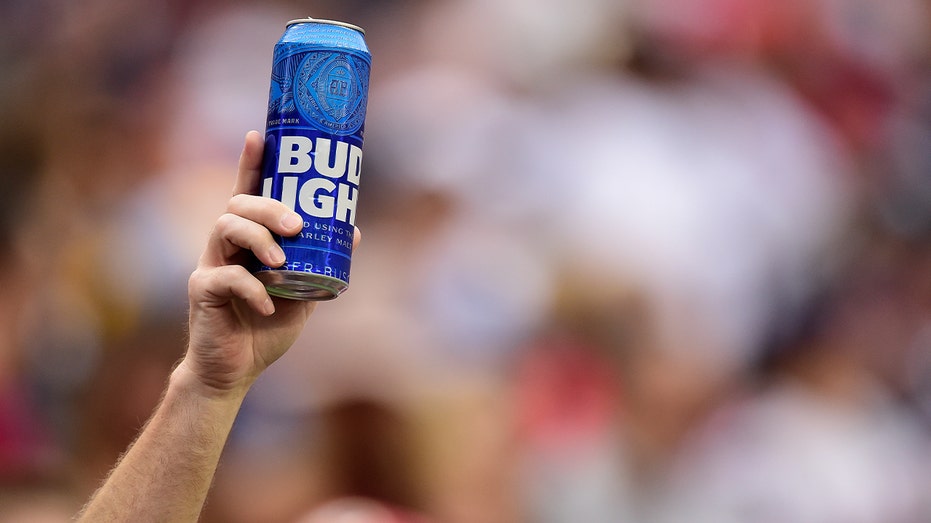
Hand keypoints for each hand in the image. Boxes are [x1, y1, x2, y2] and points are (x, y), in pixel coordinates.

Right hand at [180, 130, 358, 396]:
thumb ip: (320, 263)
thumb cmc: (267, 328)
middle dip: (268, 207)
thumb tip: (352, 231)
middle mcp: (225, 245)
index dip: (251, 162)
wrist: (236, 370)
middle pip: (238, 205)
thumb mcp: (303, 293)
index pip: (247, 191)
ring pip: (224, 228)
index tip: (260, 134)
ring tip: (281, 261)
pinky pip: (224, 278)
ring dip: (258, 239)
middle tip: (296, 225)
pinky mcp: (202, 292)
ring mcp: (211, 265)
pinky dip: (252, 289)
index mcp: (248, 240)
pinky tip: (269, 306)